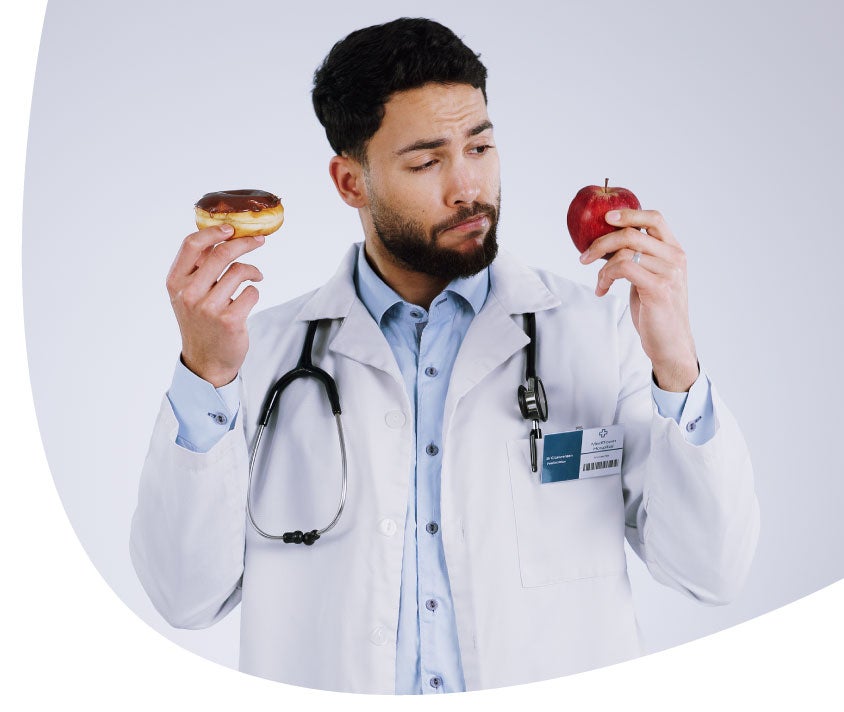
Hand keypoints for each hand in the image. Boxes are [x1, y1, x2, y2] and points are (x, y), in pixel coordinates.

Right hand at [165, 224, 265, 386]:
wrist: (206, 361)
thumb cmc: (200, 322)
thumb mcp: (188, 293)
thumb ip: (198, 267)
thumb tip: (220, 234)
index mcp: (176, 282)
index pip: (191, 244)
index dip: (213, 232)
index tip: (231, 228)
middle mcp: (189, 293)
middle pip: (221, 253)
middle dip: (245, 243)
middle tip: (259, 241)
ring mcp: (208, 308)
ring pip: (239, 271)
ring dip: (253, 271)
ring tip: (255, 276)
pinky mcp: (229, 320)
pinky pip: (251, 292)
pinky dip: (254, 291)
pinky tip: (249, 299)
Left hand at [580, 208, 698, 391]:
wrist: (671, 343)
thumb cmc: (657, 311)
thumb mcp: (650, 278)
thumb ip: (640, 258)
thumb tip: (610, 243)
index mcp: (674, 251)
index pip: (655, 218)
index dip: (629, 214)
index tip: (605, 218)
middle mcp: (675, 258)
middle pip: (632, 233)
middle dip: (601, 243)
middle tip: (584, 257)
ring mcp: (669, 273)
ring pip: (624, 253)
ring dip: (602, 268)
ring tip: (599, 283)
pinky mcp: (658, 288)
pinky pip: (623, 269)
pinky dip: (605, 278)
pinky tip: (602, 289)